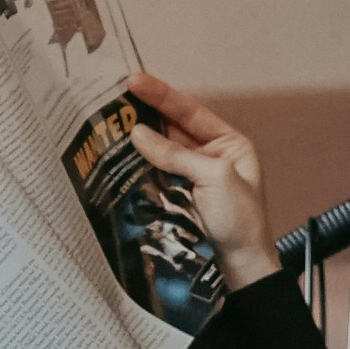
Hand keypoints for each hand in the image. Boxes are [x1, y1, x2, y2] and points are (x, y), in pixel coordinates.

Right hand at [127, 75, 279, 290]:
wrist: (240, 268)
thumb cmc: (240, 220)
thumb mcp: (214, 177)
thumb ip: (176, 154)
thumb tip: (137, 133)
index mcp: (229, 143)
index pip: (191, 111)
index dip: (162, 95)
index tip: (134, 80)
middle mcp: (210, 155)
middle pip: (172, 127)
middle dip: (145, 112)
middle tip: (114, 96)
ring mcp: (192, 177)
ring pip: (160, 150)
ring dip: (137, 138)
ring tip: (109, 121)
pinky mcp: (177, 198)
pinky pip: (154, 174)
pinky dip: (137, 164)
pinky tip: (120, 154)